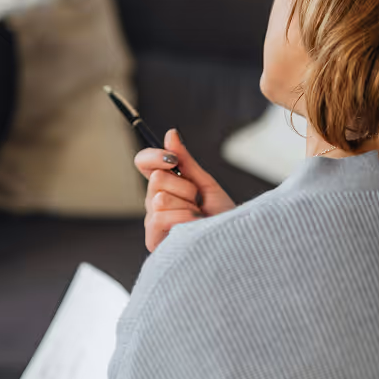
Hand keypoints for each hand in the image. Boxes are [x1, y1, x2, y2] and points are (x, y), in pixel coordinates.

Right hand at [135, 129, 235, 251]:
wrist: (234, 244)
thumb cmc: (221, 217)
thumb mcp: (205, 184)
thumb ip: (186, 161)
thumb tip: (170, 133)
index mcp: (164, 186)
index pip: (144, 162)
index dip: (154, 155)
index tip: (173, 159)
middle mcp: (154, 202)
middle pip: (156, 178)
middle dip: (185, 187)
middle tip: (198, 201)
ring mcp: (152, 221)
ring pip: (160, 198)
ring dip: (187, 205)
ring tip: (198, 218)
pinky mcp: (153, 239)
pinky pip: (160, 217)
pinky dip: (184, 219)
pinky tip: (194, 228)